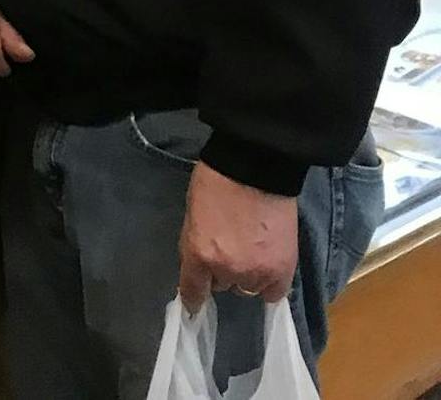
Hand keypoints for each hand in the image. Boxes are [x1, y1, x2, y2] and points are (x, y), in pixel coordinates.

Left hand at [178, 161, 298, 308]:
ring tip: (250, 252)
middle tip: (228, 249)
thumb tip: (197, 266)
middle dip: (222, 271)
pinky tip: (267, 268)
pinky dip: (269, 283)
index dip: (193, 298)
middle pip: (222, 285)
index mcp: (199, 254)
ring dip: (246, 275)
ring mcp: (257, 272)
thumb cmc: (215, 184)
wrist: (255, 170)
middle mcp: (227, 270)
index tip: (193, 306)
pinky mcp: (284, 269)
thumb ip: (194, 246)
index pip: (193, 289)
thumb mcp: (192, 216)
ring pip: (248, 287)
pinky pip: (275, 292)